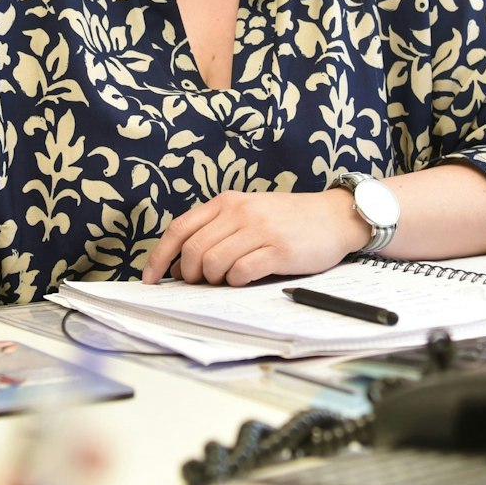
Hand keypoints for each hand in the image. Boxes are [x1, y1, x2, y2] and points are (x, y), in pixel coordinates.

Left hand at [140, 189, 369, 286]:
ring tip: (228, 279)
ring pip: (213, 262)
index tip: (151, 279)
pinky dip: (236, 281)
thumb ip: (218, 231)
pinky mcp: (278, 250)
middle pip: (193, 250)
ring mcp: (259, 230)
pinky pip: (241, 272)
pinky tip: (246, 278)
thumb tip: (184, 266)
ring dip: (214, 280)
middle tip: (203, 282)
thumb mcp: (249, 212)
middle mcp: (240, 212)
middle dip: (191, 274)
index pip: (179, 229)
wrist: (334, 216)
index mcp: (227, 202)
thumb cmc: (289, 220)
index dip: (160, 257)